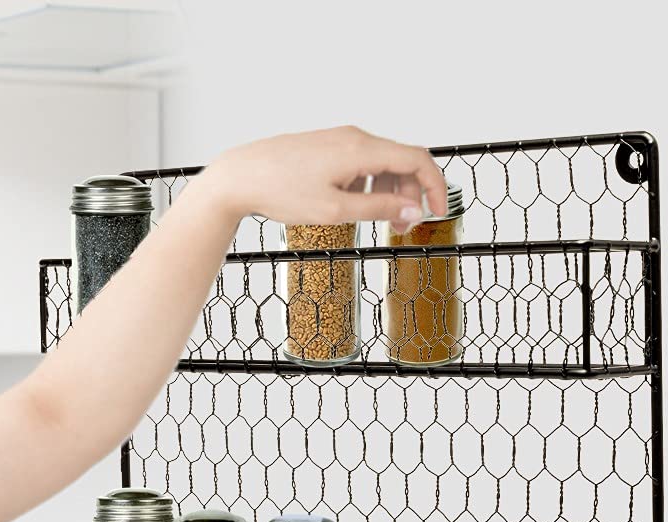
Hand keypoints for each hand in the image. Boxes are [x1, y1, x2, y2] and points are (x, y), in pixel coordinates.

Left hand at [200, 125, 447, 235]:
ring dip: (389, 191)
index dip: (434, 186)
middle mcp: (355, 137)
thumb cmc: (281, 192)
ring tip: (381, 221)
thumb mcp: (334, 210)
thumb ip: (377, 209)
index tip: (438, 212)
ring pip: (380, 162)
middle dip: (410, 194)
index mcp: (361, 149)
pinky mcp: (326, 147)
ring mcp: (339, 140)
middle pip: (401, 161)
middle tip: (403, 228)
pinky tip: (353, 205)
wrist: (240, 177)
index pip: (416, 160)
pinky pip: (360, 162)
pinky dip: (368, 184)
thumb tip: (412, 210)